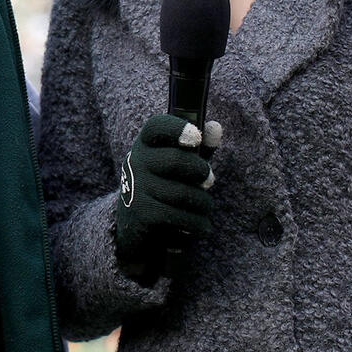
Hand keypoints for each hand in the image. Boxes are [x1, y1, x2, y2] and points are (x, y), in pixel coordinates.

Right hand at [114, 113, 217, 275]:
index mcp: (145, 143)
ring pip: (183, 193)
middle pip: (177, 160)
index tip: (196, 137)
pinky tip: (200, 225)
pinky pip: (178, 216)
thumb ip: (198, 148)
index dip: (177, 128)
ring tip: (204, 206)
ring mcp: (136, 187)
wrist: (135, 224)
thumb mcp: (177, 165)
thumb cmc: (163, 185)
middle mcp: (136, 161)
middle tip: (210, 181)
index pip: (157, 126)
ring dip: (203, 203)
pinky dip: (197, 223)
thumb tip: (216, 127)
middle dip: (201, 171)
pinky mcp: (141, 212)